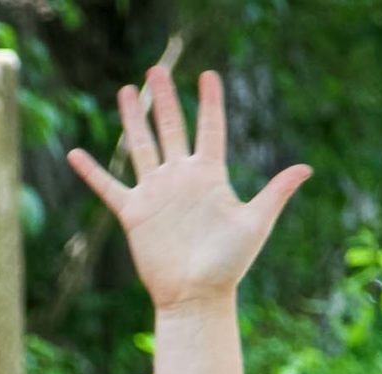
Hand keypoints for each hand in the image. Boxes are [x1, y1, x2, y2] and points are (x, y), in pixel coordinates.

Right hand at [67, 69, 309, 313]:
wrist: (197, 295)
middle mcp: (181, 179)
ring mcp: (156, 194)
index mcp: (210, 177)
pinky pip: (108, 188)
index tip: (208, 75)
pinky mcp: (134, 213)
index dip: (210, 102)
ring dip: (134, 120)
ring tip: (126, 91)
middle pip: (172, 129)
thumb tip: (306, 168)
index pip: (210, 129)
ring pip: (141, 147)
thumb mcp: (256, 222)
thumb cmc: (229, 264)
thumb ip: (276, 192)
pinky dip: (91, 172)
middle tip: (156, 70)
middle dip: (165, 99)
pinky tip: (74, 154)